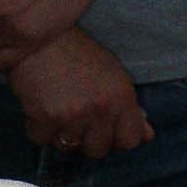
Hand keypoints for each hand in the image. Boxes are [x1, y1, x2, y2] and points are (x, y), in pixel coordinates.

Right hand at [9, 27, 149, 162]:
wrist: (39, 35)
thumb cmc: (77, 52)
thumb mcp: (113, 74)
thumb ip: (130, 109)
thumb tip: (147, 136)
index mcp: (121, 97)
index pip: (130, 141)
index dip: (116, 138)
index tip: (106, 129)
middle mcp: (100, 109)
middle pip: (98, 150)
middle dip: (88, 140)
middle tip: (78, 119)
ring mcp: (72, 116)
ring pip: (68, 147)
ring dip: (62, 134)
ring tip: (57, 109)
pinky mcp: (44, 118)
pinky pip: (41, 139)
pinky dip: (39, 128)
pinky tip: (40, 107)